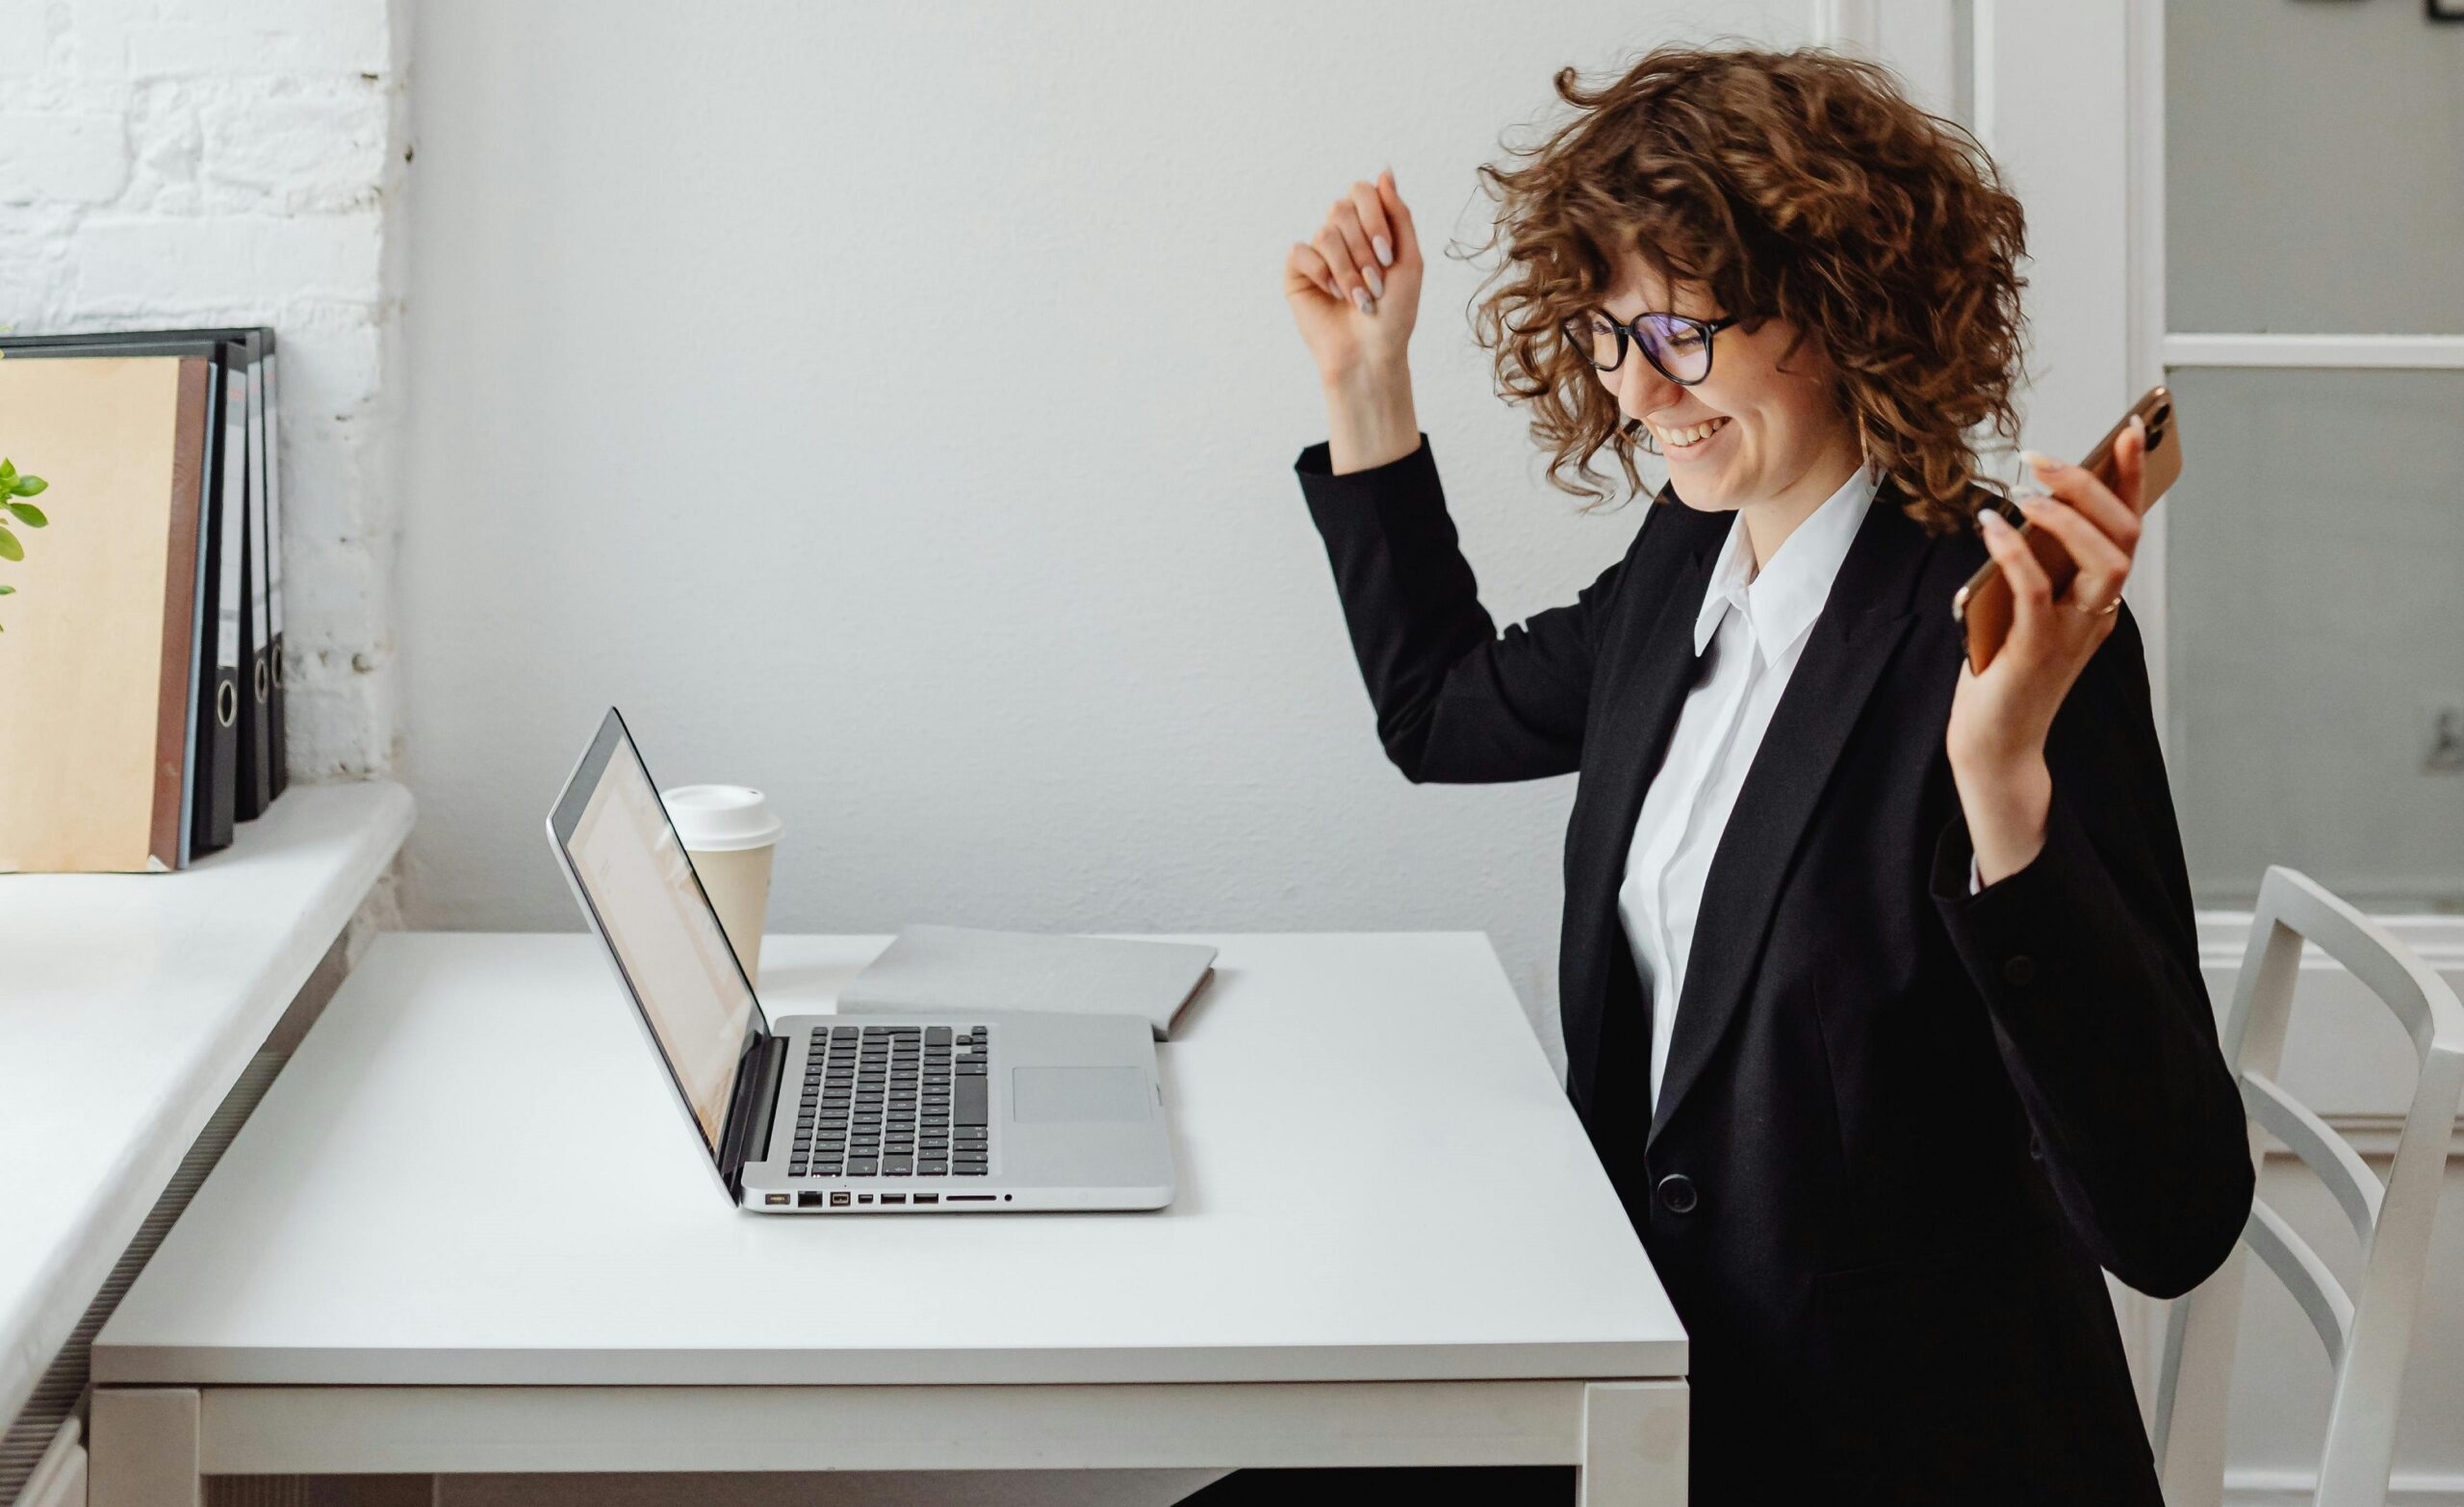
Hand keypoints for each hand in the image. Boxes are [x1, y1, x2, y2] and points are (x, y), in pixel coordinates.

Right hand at [1283, 168, 1422, 384]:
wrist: (1371, 353)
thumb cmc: (1395, 313)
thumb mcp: (1410, 259)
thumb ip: (1399, 213)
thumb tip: (1384, 170)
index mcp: (1368, 226)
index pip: (1362, 191)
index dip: (1374, 219)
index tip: (1387, 255)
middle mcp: (1342, 233)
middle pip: (1341, 208)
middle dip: (1363, 250)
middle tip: (1374, 283)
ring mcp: (1318, 251)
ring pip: (1325, 233)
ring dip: (1347, 270)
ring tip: (1358, 298)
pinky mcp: (1296, 272)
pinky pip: (1302, 252)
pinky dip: (1322, 275)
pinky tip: (1332, 296)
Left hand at [1946, 416, 2151, 883]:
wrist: (1994, 743)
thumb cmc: (2005, 672)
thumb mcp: (2024, 609)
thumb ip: (2033, 567)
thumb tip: (2019, 508)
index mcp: (2097, 598)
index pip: (2127, 528)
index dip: (2133, 479)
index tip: (2130, 430)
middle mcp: (2095, 613)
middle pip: (2122, 538)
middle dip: (2093, 487)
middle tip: (2047, 458)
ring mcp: (2072, 634)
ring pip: (2101, 562)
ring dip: (2067, 518)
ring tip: (2026, 489)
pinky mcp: (2035, 653)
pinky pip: (2036, 593)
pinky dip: (2017, 554)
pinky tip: (1992, 526)